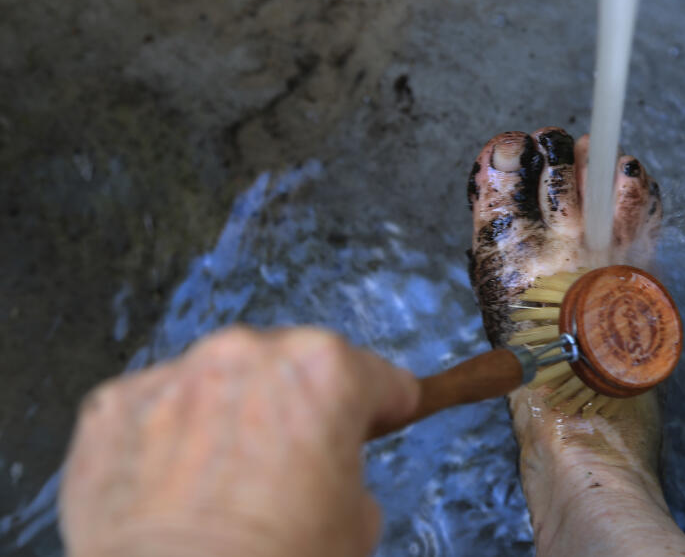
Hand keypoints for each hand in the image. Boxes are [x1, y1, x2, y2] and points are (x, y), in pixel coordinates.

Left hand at [59, 326, 418, 556]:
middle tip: (294, 470)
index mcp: (324, 368)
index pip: (377, 377)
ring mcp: (175, 373)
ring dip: (228, 416)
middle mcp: (248, 350)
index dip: (383, 410)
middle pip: (291, 367)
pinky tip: (171, 492)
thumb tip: (321, 468)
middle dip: (297, 408)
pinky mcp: (114, 403)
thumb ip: (346, 467)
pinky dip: (165, 441)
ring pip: (219, 382)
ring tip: (223, 484)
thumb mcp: (357, 522)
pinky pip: (156, 411)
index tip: (378, 423)